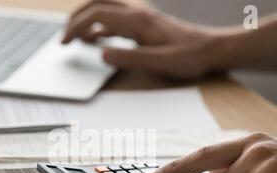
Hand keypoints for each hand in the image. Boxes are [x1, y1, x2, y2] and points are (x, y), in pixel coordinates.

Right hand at [62, 0, 233, 77]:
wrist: (211, 49)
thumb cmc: (188, 57)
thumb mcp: (159, 62)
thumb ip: (130, 58)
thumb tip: (102, 55)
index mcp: (137, 21)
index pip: (97, 15)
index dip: (76, 27)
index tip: (64, 42)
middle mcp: (137, 12)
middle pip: (97, 3)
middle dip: (76, 18)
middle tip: (64, 37)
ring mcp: (141, 15)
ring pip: (105, 6)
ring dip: (87, 18)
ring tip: (76, 37)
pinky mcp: (145, 22)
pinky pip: (115, 17)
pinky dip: (100, 24)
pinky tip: (98, 38)